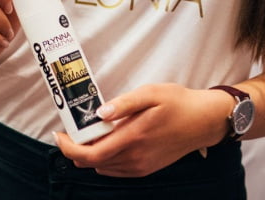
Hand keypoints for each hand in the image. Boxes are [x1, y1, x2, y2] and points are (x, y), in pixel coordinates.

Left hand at [55, 84, 228, 176]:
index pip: (91, 154)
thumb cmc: (178, 103)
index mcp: (133, 138)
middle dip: (75, 150)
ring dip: (90, 154)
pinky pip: (116, 170)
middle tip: (71, 131)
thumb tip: (100, 112)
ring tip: (88, 133)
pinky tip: (107, 141)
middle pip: (93, 163)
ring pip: (103, 167)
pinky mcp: (146, 168)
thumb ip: (123, 104)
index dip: (69, 148)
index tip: (60, 135)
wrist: (203, 121)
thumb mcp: (150, 94)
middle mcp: (135, 158)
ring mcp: (141, 166)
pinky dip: (104, 159)